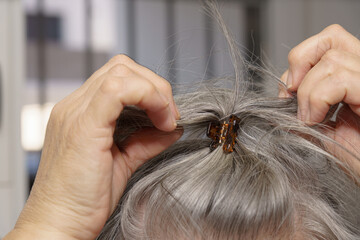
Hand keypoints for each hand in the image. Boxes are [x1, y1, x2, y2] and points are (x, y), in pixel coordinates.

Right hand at [5, 55, 180, 239]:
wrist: (59, 224)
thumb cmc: (85, 198)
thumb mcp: (123, 161)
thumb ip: (146, 140)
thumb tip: (171, 128)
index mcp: (82, 112)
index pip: (119, 76)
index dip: (150, 89)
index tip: (168, 116)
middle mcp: (75, 106)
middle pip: (122, 66)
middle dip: (155, 85)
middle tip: (170, 115)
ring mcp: (76, 112)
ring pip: (121, 71)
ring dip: (154, 91)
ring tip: (166, 120)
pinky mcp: (83, 125)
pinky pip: (118, 89)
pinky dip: (148, 98)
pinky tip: (160, 122)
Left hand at [279, 24, 359, 176]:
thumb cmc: (355, 156)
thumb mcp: (321, 128)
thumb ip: (302, 108)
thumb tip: (278, 99)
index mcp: (355, 76)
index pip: (327, 41)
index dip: (300, 60)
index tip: (288, 91)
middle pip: (331, 37)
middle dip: (300, 63)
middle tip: (292, 95)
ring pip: (332, 59)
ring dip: (307, 92)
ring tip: (309, 119)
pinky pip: (341, 80)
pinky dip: (318, 100)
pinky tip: (318, 121)